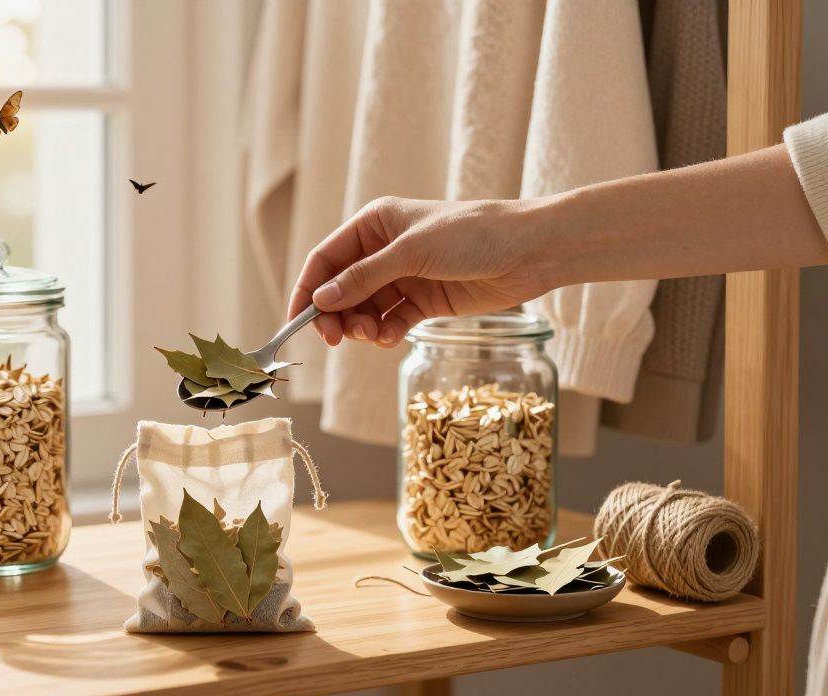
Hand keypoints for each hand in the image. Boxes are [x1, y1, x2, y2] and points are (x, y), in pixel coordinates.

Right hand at [288, 197, 555, 347]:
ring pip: (363, 309)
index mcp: (374, 225)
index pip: (325, 259)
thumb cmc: (472, 235)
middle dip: (335, 314)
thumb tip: (320, 299)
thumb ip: (364, 278)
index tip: (297, 322)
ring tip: (372, 336)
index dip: (307, 290)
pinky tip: (388, 338)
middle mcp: (383, 250)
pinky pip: (389, 321)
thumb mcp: (411, 252)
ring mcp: (403, 277)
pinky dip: (383, 333)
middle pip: (340, 289)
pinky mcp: (423, 301)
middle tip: (336, 339)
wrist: (530, 251)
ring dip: (360, 326)